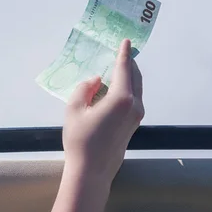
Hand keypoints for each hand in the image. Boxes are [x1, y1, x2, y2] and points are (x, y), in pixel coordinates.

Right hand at [62, 39, 144, 184]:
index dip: (123, 53)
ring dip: (128, 75)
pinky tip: (116, 86)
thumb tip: (97, 80)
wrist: (92, 170)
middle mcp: (134, 105)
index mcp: (122, 98)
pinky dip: (127, 87)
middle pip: (135, 76)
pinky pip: (133, 98)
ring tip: (117, 66)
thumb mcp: (75, 109)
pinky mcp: (134, 124)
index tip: (125, 41)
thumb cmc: (80, 140)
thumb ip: (85, 88)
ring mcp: (137, 115)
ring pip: (136, 87)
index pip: (124, 68)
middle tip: (121, 51)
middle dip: (128, 63)